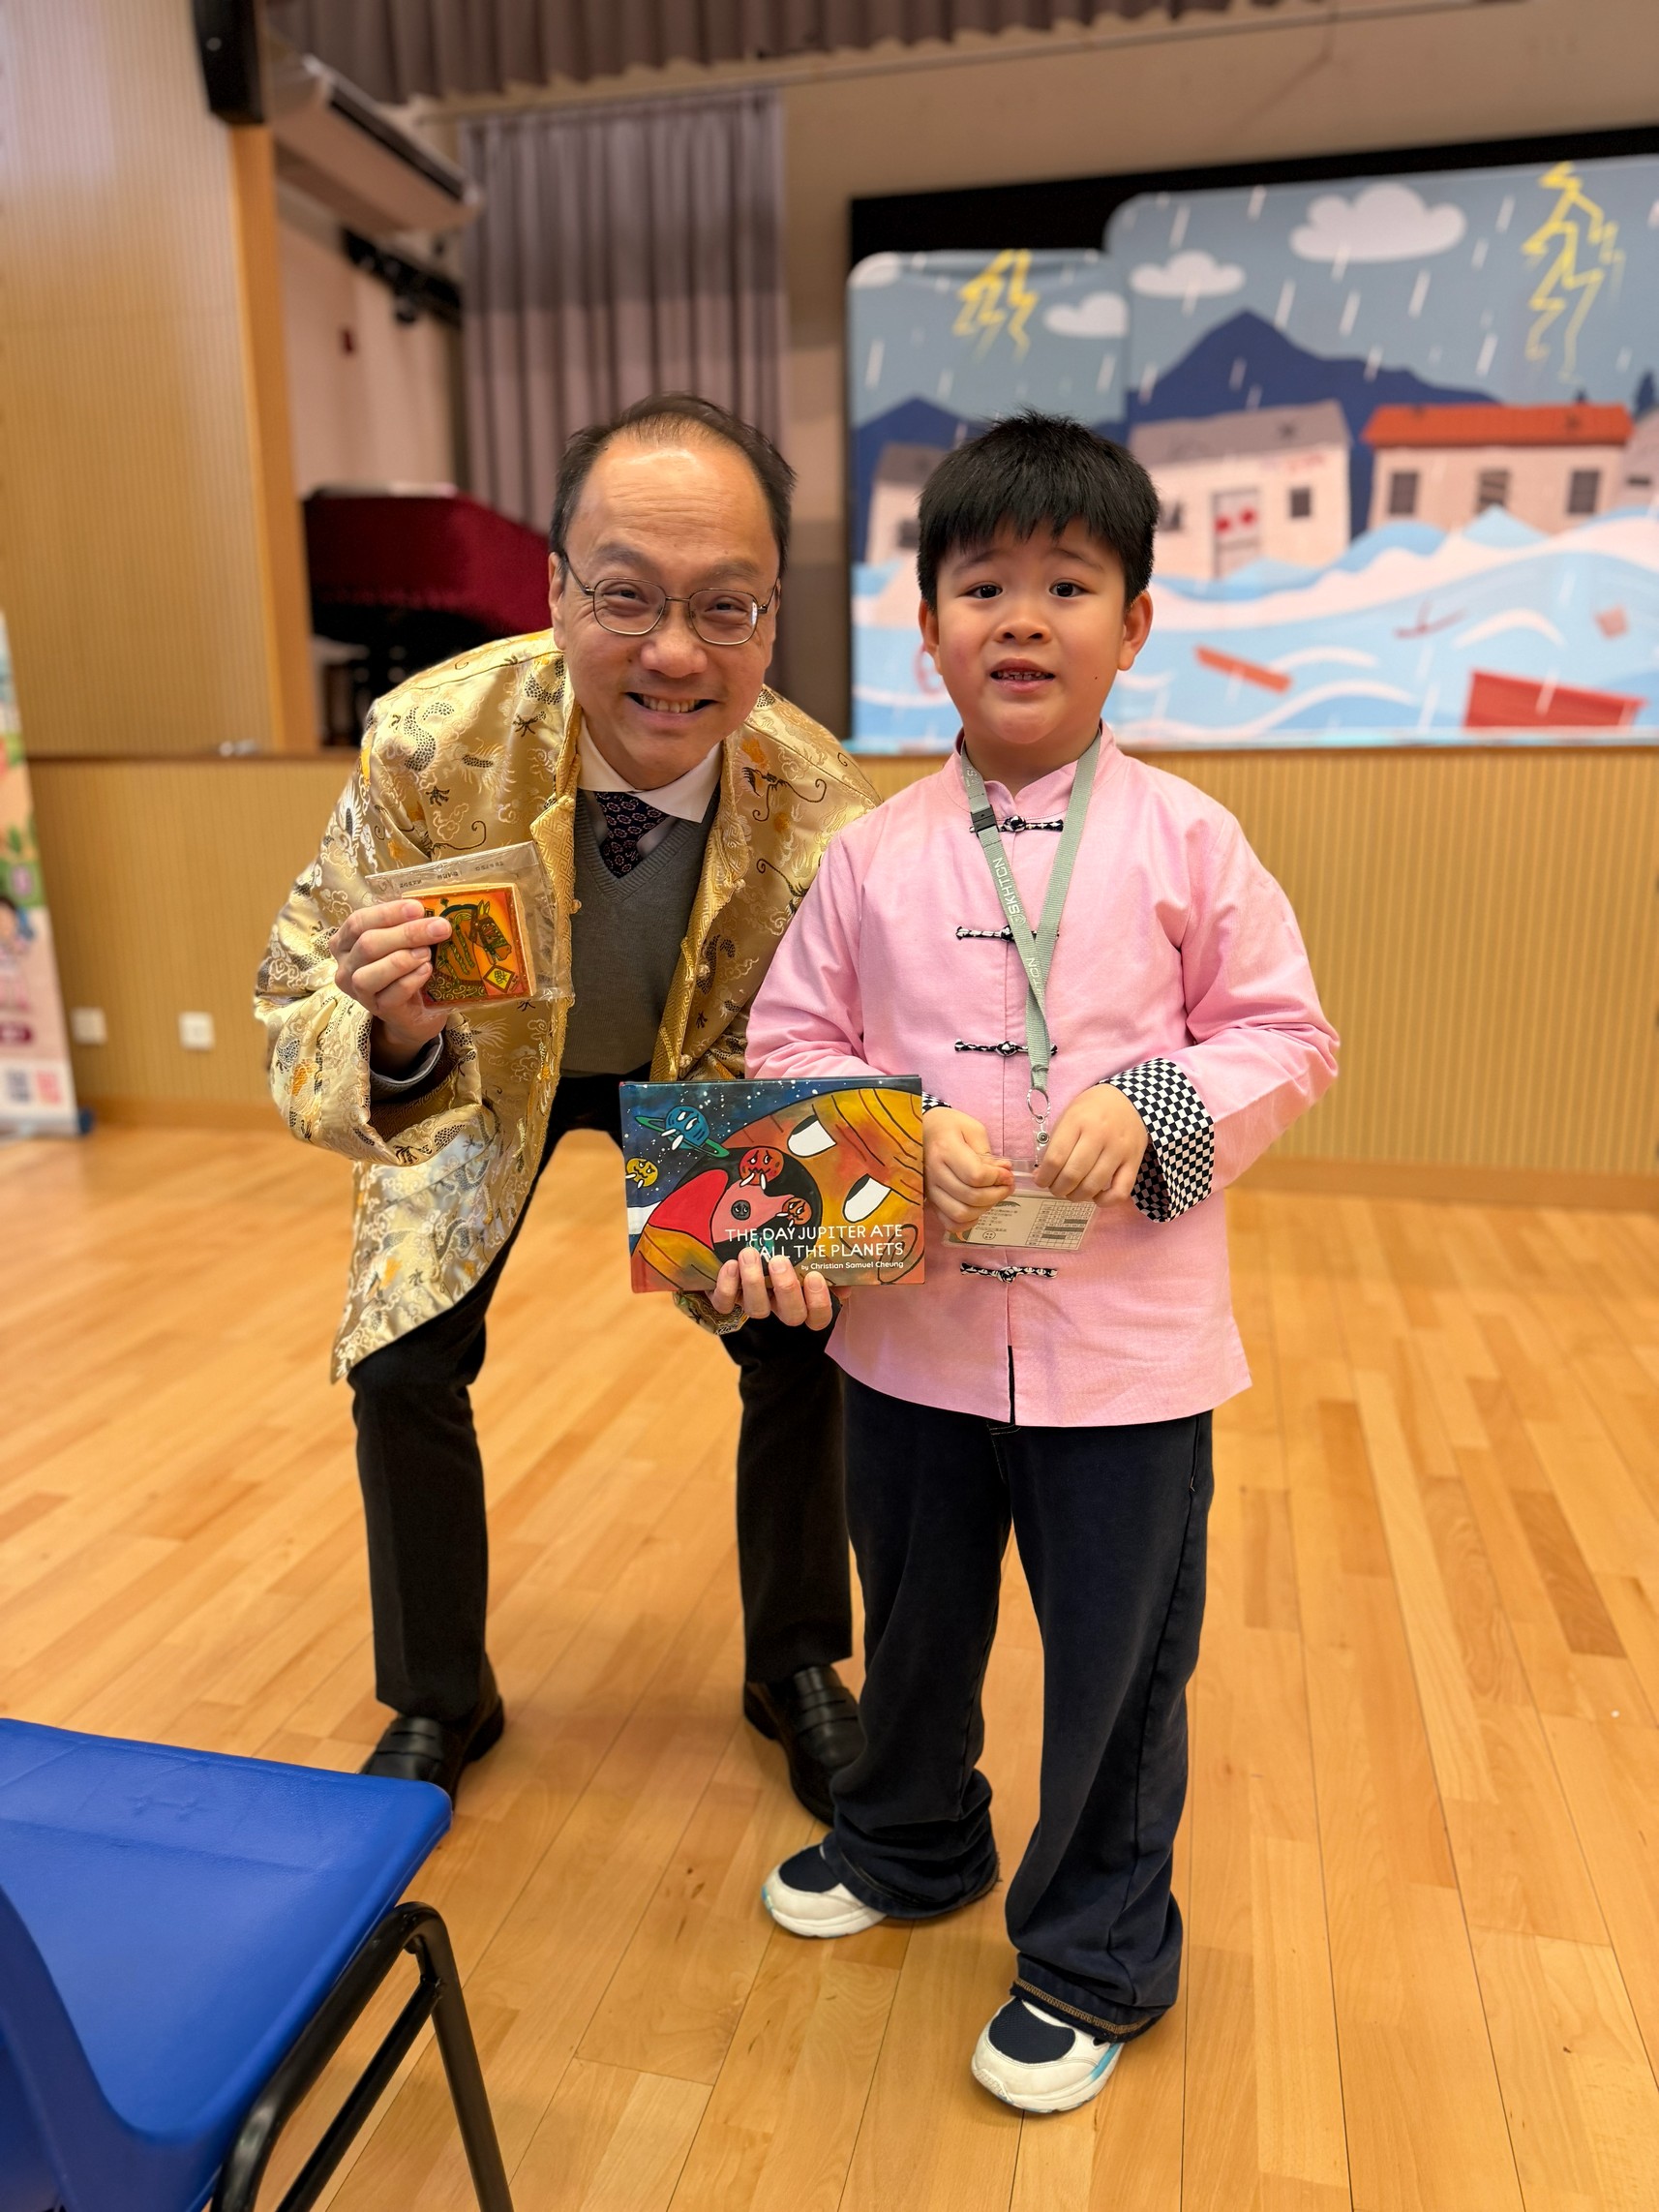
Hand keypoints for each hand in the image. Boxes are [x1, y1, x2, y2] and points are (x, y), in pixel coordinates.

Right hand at [331, 900, 451, 1070]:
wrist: (415, 1009)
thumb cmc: (406, 967)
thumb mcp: (402, 941)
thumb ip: (407, 924)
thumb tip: (431, 908)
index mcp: (345, 942)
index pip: (358, 922)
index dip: (388, 913)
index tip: (417, 908)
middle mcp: (345, 966)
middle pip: (368, 945)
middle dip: (406, 934)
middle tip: (439, 927)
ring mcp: (358, 991)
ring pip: (370, 974)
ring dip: (403, 959)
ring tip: (428, 953)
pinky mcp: (377, 1009)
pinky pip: (391, 994)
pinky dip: (410, 980)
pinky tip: (427, 970)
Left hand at [709, 1247, 837, 1328]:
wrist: (731, 1244)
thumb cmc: (778, 1246)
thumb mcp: (807, 1252)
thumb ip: (829, 1264)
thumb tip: (845, 1281)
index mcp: (801, 1298)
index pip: (818, 1317)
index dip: (819, 1303)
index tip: (814, 1276)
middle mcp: (779, 1305)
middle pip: (791, 1315)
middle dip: (787, 1288)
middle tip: (779, 1260)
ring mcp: (753, 1303)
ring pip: (757, 1309)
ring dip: (754, 1281)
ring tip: (749, 1253)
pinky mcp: (725, 1299)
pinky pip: (725, 1304)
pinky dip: (726, 1286)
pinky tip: (730, 1265)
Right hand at [923, 1107, 1013, 1229]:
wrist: (922, 1130)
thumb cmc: (949, 1126)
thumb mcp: (972, 1129)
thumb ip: (988, 1153)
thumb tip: (1005, 1172)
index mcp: (945, 1149)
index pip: (976, 1175)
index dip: (998, 1178)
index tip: (1008, 1173)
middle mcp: (934, 1172)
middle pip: (971, 1197)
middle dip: (997, 1194)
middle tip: (1007, 1185)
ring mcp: (929, 1189)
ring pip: (960, 1213)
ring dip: (984, 1209)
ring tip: (993, 1196)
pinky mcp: (929, 1200)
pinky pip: (948, 1223)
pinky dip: (966, 1223)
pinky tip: (976, 1210)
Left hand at [1035, 1086, 1147, 1204]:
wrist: (1128, 1100)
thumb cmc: (1092, 1109)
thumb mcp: (1069, 1116)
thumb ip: (1055, 1144)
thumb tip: (1042, 1175)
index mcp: (1078, 1121)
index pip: (1055, 1158)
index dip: (1044, 1176)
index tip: (1041, 1180)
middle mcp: (1099, 1135)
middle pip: (1073, 1175)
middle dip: (1058, 1189)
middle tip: (1056, 1188)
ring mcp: (1119, 1150)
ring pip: (1094, 1186)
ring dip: (1077, 1196)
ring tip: (1071, 1193)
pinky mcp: (1134, 1161)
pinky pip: (1120, 1191)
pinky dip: (1105, 1201)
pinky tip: (1096, 1197)